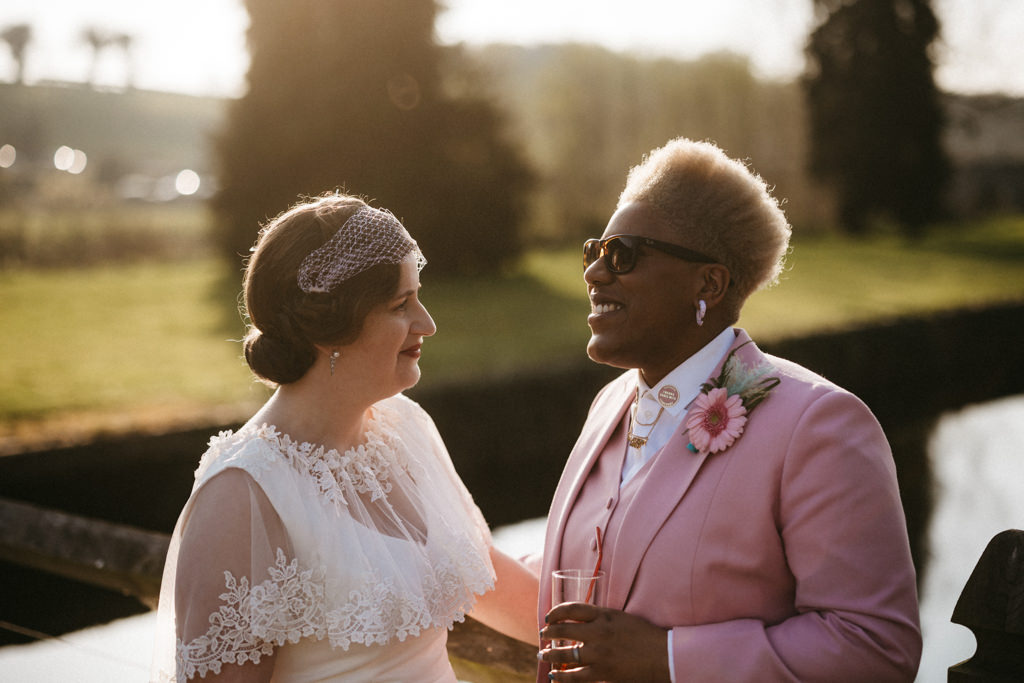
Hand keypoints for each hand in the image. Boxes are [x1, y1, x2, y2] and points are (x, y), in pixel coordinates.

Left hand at [538, 602, 669, 681]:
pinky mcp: (603, 672)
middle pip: (563, 630)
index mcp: (604, 615)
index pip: (571, 609)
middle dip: (548, 633)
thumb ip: (601, 618)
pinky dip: (562, 677)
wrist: (663, 655)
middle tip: (542, 635)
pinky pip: (575, 676)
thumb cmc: (644, 635)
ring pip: (565, 654)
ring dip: (549, 655)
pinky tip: (554, 676)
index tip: (549, 617)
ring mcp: (599, 653)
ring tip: (542, 656)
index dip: (555, 612)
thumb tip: (580, 622)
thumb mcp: (621, 618)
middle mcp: (598, 632)